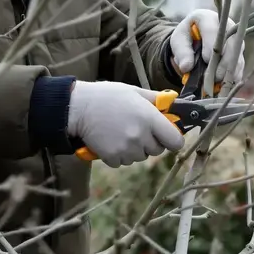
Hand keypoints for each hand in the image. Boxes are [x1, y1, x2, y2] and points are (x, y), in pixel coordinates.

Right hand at [66, 81, 184, 167]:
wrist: (78, 108)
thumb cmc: (107, 96)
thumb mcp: (134, 91)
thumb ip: (156, 99)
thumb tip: (174, 102)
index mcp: (150, 118)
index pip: (175, 141)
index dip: (173, 139)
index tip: (167, 135)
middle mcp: (141, 136)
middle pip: (157, 150)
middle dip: (151, 142)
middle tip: (137, 129)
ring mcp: (127, 149)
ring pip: (140, 157)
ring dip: (135, 149)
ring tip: (121, 133)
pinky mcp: (113, 158)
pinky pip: (123, 162)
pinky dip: (119, 155)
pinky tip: (111, 140)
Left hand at [170, 9, 245, 83]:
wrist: (194, 39)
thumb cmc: (186, 37)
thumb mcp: (178, 41)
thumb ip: (182, 52)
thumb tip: (186, 67)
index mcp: (208, 17)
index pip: (213, 30)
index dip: (211, 45)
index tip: (206, 60)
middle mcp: (226, 25)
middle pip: (231, 41)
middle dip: (224, 61)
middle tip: (216, 76)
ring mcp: (235, 37)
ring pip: (238, 53)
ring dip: (230, 69)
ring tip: (221, 82)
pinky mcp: (239, 51)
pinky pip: (240, 62)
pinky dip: (234, 74)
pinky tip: (227, 84)